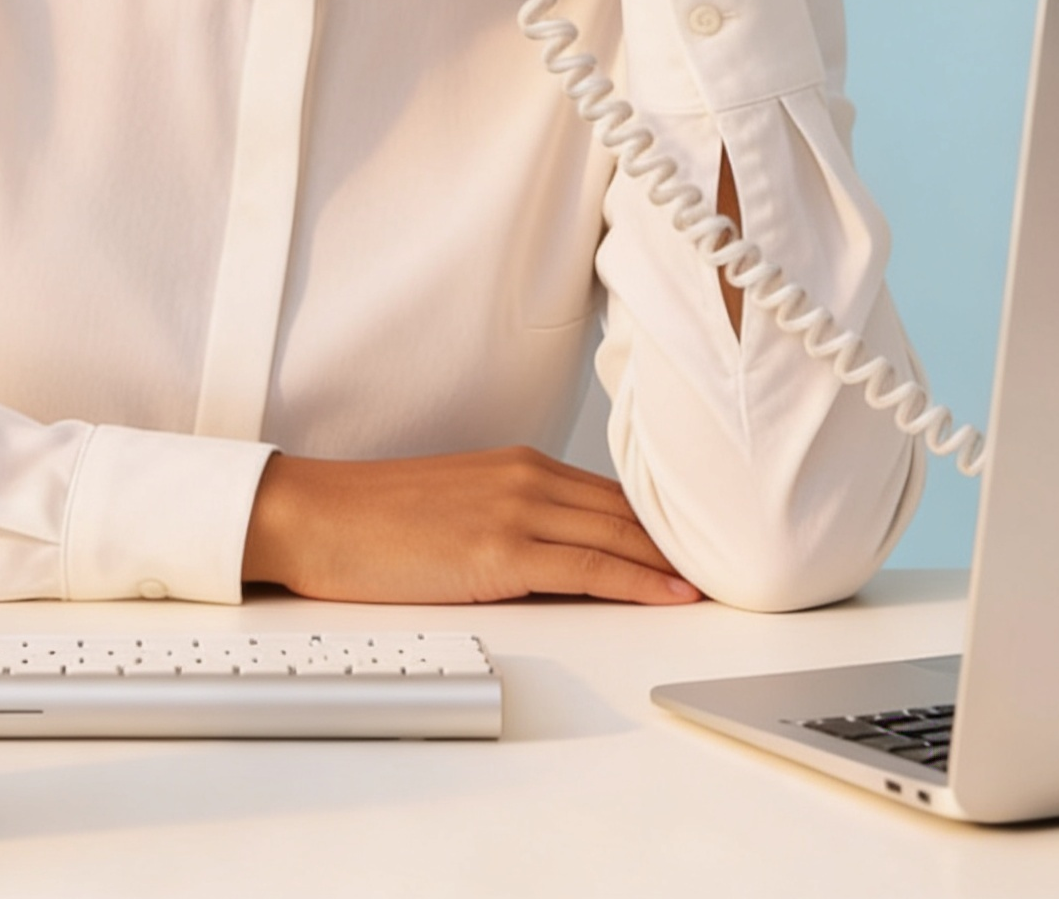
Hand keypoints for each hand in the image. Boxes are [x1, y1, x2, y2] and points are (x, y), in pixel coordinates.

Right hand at [241, 447, 700, 604]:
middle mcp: (525, 477)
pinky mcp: (498, 549)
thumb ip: (512, 519)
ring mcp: (514, 510)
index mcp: (516, 464)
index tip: (713, 546)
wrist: (312, 515)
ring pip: (622, 536)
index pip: (615, 496)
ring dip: (679, 563)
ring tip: (730, 585)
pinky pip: (589, 566)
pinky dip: (641, 580)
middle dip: (690, 542)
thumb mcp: (454, 506)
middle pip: (631, 513)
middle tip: (746, 566)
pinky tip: (675, 594)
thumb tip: (561, 558)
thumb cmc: (370, 518)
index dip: (670, 524)